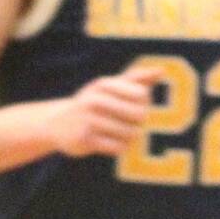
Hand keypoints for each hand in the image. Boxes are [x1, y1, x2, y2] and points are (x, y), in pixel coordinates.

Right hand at [46, 64, 162, 157]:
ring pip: (131, 134)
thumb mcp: (110, 88)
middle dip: (137, 122)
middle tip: (124, 122)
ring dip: (128, 137)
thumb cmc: (93, 104)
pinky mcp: (85, 139)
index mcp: (103, 84)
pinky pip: (119, 148)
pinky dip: (119, 148)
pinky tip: (107, 142)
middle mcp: (95, 99)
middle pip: (139, 115)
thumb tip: (161, 70)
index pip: (142, 95)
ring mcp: (88, 119)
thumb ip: (136, 79)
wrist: (57, 124)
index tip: (132, 105)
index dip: (143, 104)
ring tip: (113, 132)